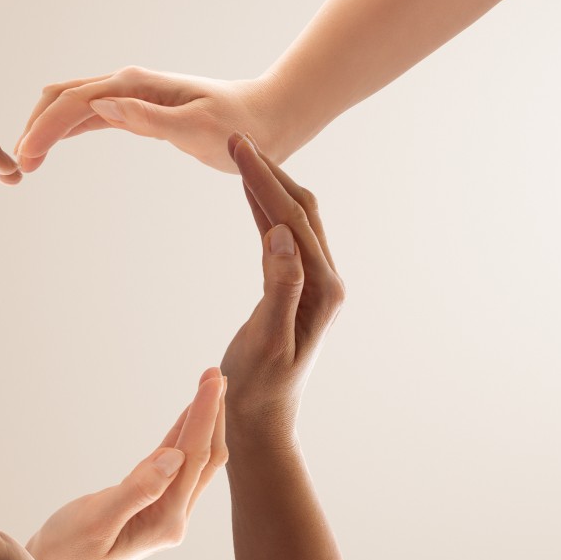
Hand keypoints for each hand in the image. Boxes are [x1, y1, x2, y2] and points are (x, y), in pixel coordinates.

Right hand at [14, 68, 293, 173]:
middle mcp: (129, 85)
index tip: (26, 158)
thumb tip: (101, 108)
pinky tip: (52, 146)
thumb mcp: (197, 128)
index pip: (76, 102)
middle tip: (18, 165)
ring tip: (26, 160)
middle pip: (64, 96)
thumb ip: (149, 119)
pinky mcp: (139, 113)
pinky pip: (91, 117)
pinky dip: (67, 130)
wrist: (267, 121)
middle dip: (37, 126)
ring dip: (47, 127)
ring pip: (73, 105)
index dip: (46, 129)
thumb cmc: (239, 128)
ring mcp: (132, 98)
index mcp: (137, 85)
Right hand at [26, 369, 228, 559]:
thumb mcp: (97, 521)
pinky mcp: (152, 505)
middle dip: (213, 415)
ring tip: (210, 386)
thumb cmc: (67, 553)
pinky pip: (175, 465)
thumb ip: (137, 490)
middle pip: (205, 457)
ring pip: (194, 460)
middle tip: (216, 375)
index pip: (193, 459)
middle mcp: (174, 516)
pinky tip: (188, 415)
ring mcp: (166, 511)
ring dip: (203, 423)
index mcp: (167, 520)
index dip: (204, 417)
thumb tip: (174, 457)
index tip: (212, 382)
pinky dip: (182, 436)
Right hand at [220, 135, 345, 438]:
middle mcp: (325, 280)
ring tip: (240, 153)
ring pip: (292, 219)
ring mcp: (313, 283)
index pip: (294, 220)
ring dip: (268, 185)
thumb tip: (281, 237)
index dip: (266, 181)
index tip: (239, 149)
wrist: (262, 420)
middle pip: (300, 210)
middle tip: (236, 139)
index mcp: (324, 289)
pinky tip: (248, 190)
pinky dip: (264, 209)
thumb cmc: (261, 388)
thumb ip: (280, 287)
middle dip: (270, 172)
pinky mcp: (295, 288)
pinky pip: (281, 237)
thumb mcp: (269, 340)